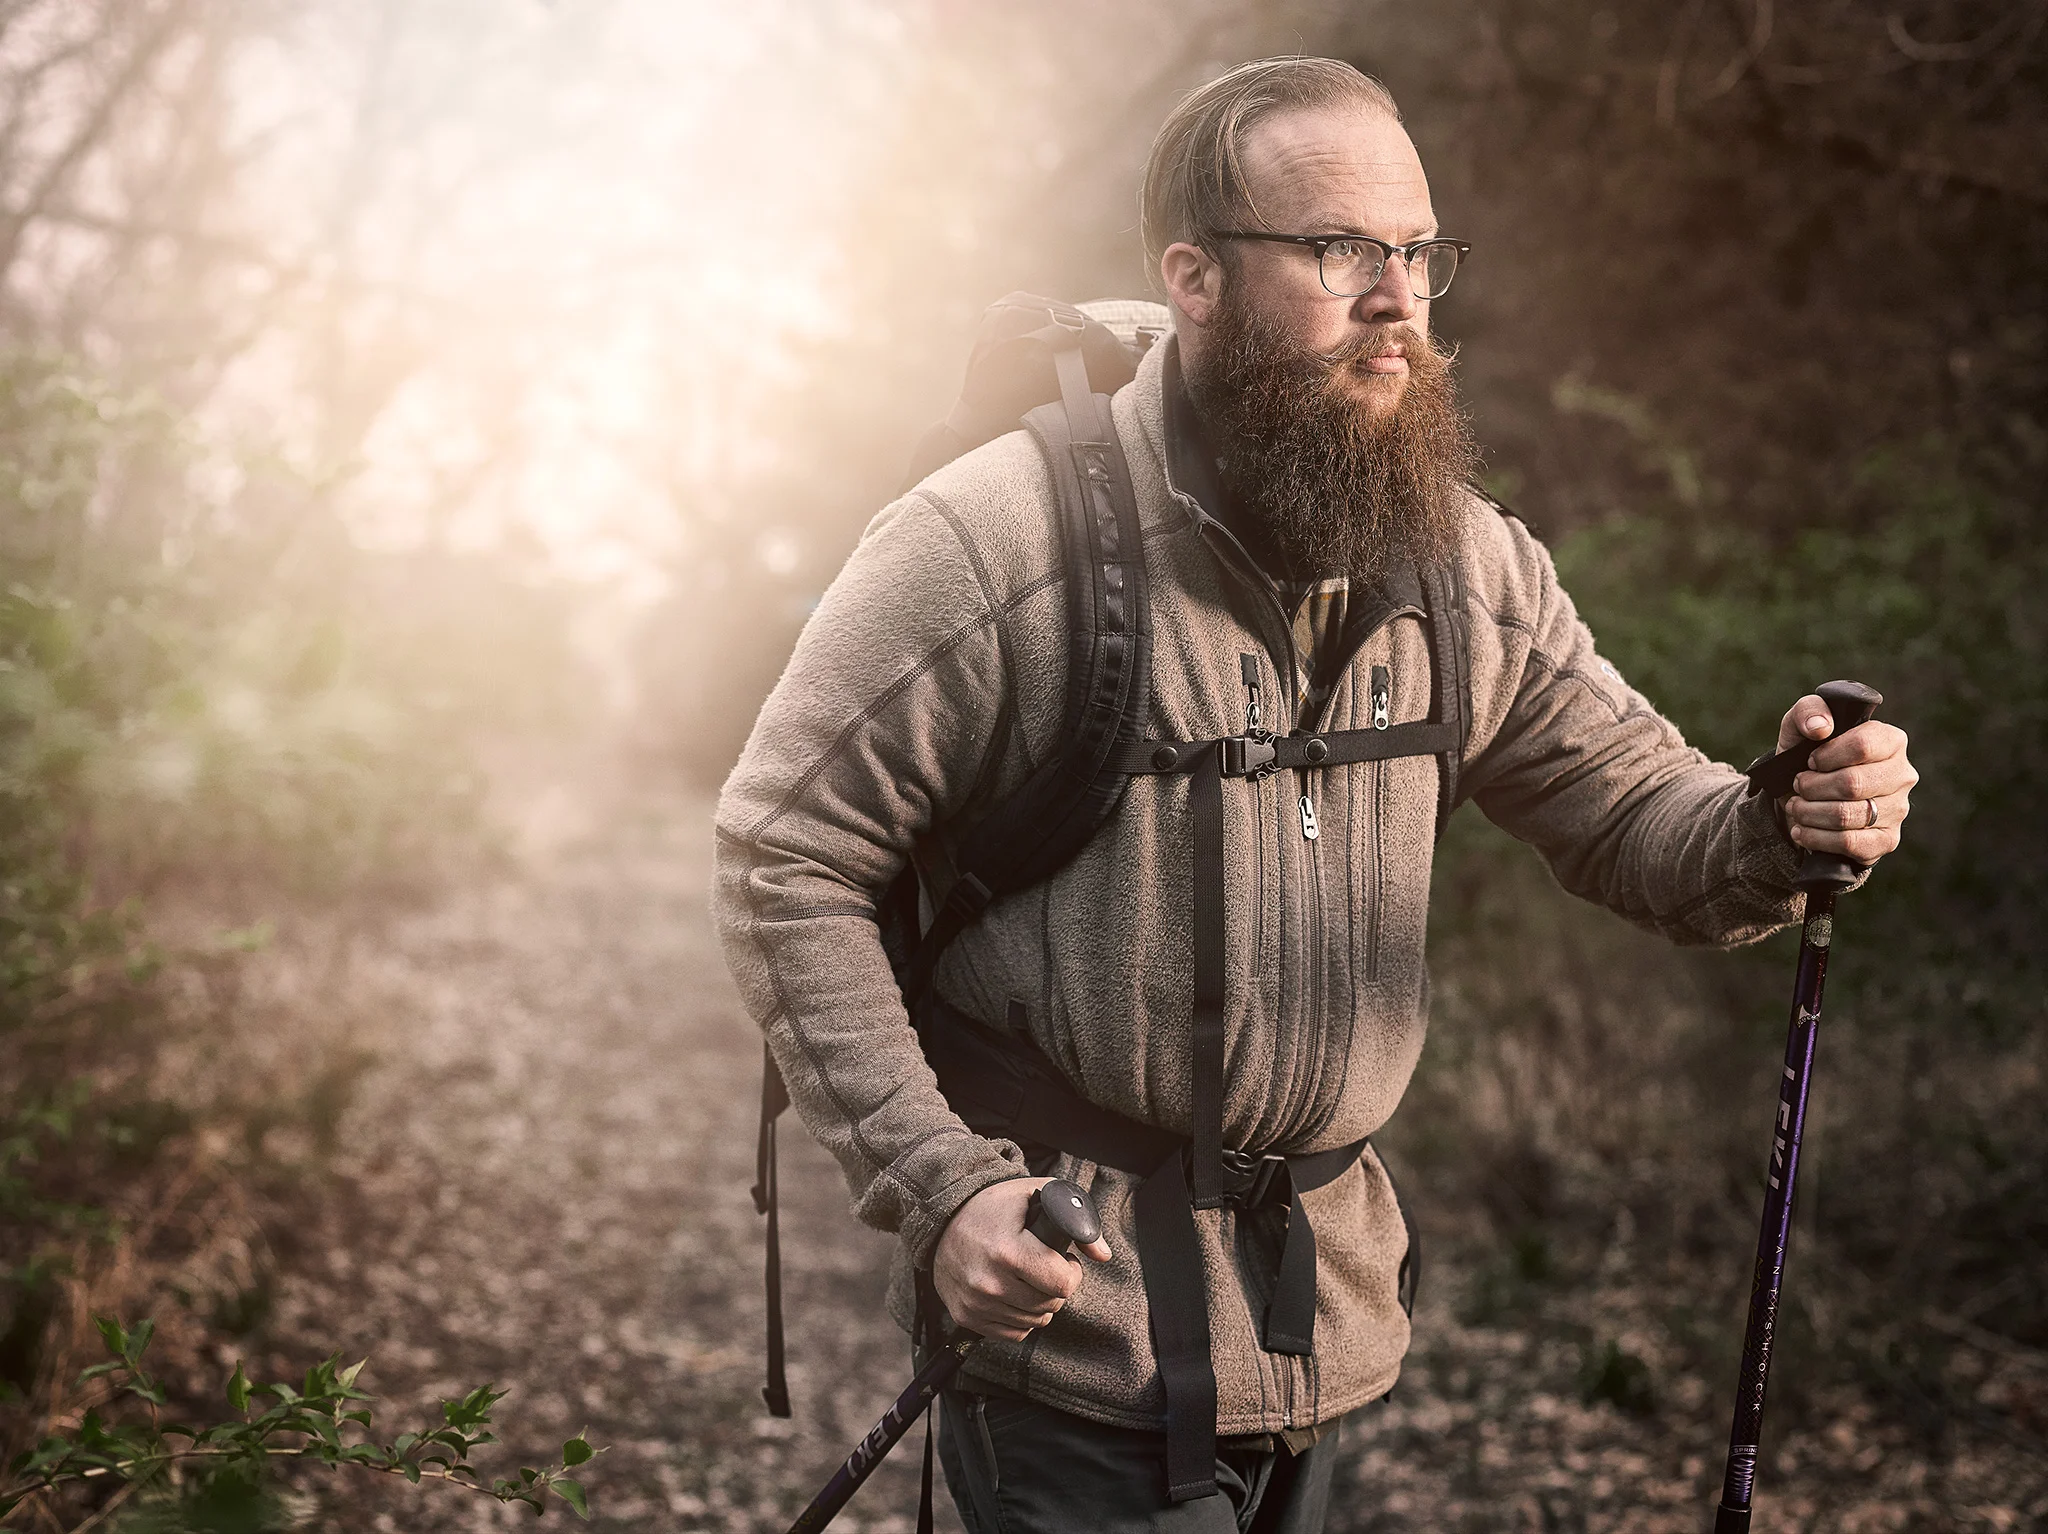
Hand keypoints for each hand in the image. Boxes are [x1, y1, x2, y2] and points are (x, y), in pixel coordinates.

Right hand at [932, 1177, 1113, 1341]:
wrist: (942, 1217)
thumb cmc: (995, 1205)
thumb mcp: (1037, 1194)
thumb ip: (1077, 1220)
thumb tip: (1103, 1255)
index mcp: (1007, 1251)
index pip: (1062, 1285)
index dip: (1072, 1272)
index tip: (1065, 1260)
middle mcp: (989, 1282)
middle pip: (1050, 1306)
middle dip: (1056, 1287)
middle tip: (1046, 1266)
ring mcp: (975, 1303)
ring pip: (1034, 1322)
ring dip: (1040, 1304)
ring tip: (1029, 1277)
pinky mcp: (965, 1316)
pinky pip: (1012, 1333)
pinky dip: (1020, 1318)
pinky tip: (1014, 1293)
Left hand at [1775, 693, 1917, 864]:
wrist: (1804, 797)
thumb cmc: (1808, 755)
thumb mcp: (1801, 726)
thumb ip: (1809, 711)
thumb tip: (1820, 727)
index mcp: (1890, 741)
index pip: (1863, 745)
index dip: (1827, 755)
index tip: (1810, 760)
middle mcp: (1902, 775)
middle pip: (1852, 784)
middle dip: (1812, 787)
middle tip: (1798, 785)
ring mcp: (1898, 810)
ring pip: (1846, 815)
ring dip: (1808, 812)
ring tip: (1796, 806)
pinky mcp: (1886, 840)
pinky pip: (1850, 843)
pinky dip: (1816, 838)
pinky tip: (1802, 830)